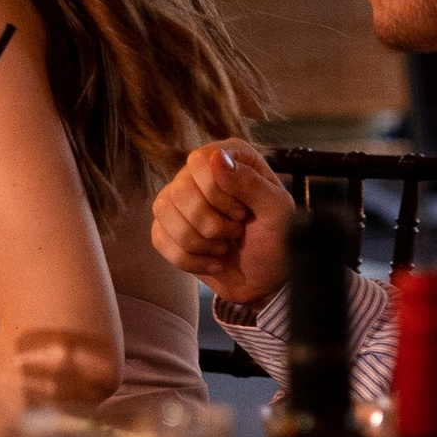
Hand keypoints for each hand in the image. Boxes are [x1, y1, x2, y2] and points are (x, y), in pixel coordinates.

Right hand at [150, 138, 295, 308]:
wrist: (265, 279)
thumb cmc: (276, 240)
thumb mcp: (277, 211)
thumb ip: (251, 182)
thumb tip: (217, 158)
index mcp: (230, 157)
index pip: (200, 161)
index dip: (217, 193)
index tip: (242, 212)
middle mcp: (199, 172)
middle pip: (180, 191)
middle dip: (211, 223)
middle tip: (236, 231)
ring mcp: (180, 200)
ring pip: (164, 213)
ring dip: (200, 242)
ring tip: (224, 246)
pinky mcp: (168, 228)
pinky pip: (159, 239)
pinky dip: (190, 259)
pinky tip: (212, 261)